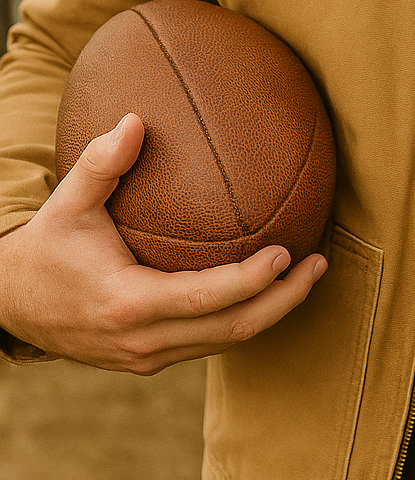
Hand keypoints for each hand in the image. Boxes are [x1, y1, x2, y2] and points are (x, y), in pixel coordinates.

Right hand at [0, 114, 327, 372]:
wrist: (11, 305)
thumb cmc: (46, 248)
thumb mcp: (68, 202)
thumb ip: (102, 163)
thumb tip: (136, 120)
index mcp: (127, 303)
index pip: (204, 300)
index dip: (250, 282)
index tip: (285, 252)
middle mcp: (142, 339)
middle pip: (230, 331)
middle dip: (282, 301)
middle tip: (318, 263)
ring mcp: (147, 356)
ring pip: (225, 342)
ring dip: (271, 311)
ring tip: (308, 273)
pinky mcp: (150, 359)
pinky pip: (209, 342)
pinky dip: (243, 317)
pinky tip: (268, 286)